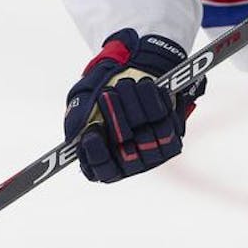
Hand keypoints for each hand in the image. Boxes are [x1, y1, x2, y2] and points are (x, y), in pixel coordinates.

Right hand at [63, 29, 204, 182]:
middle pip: (126, 152)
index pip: (101, 169)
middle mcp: (129, 164)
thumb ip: (76, 117)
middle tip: (107, 93)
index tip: (92, 130)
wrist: (132, 78)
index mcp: (103, 163)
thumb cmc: (101, 94)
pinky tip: (145, 86)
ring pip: (147, 135)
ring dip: (134, 104)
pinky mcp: (172, 137)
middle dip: (115, 117)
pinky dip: (154, 100)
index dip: (96, 152)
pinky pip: (166, 122)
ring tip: (124, 83)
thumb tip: (75, 135)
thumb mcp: (82, 100)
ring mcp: (153, 154)